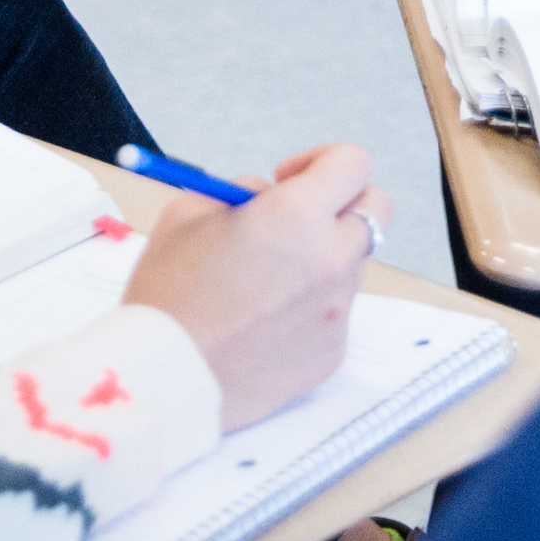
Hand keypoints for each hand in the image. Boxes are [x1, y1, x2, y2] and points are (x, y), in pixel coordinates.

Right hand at [118, 142, 376, 428]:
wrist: (165, 380)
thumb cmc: (168, 294)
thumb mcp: (189, 212)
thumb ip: (242, 193)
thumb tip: (270, 196)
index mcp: (296, 216)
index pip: (352, 163)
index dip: (322, 160)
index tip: (288, 178)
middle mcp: (331, 260)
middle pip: (373, 208)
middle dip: (340, 203)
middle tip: (297, 219)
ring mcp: (337, 310)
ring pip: (351, 262)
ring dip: (321, 256)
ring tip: (264, 280)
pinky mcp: (333, 352)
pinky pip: (334, 312)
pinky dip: (310, 305)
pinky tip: (263, 320)